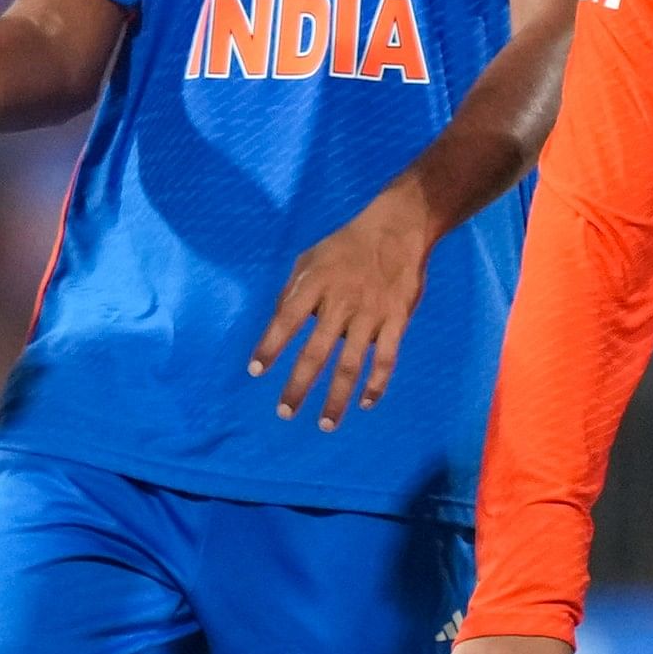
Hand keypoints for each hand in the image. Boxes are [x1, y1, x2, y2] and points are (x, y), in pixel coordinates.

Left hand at [251, 182, 437, 428]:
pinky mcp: (396, 320)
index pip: (285, 320)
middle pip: (315, 352)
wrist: (397, 229)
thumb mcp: (309, 259)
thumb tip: (276, 324)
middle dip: (299, 385)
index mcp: (314, 285)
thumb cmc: (345, 246)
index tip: (255, 372)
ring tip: (325, 424)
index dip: (270, 346)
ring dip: (337, 397)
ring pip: (351, 365)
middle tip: (285, 412)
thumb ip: (291, 292)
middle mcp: (340, 303)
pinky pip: (386, 358)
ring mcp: (370, 314)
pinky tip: (365, 403)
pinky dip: (377, 384)